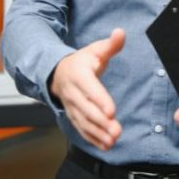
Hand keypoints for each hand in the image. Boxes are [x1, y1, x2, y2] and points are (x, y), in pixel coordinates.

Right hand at [50, 28, 124, 150]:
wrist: (57, 73)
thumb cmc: (81, 61)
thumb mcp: (95, 50)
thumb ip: (111, 44)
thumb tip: (121, 32)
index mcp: (79, 75)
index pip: (90, 89)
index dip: (100, 100)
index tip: (112, 111)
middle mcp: (73, 93)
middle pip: (86, 109)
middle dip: (101, 122)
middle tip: (117, 131)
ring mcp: (71, 106)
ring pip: (83, 122)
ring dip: (98, 134)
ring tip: (113, 141)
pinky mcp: (73, 116)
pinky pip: (81, 130)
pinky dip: (92, 139)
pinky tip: (106, 146)